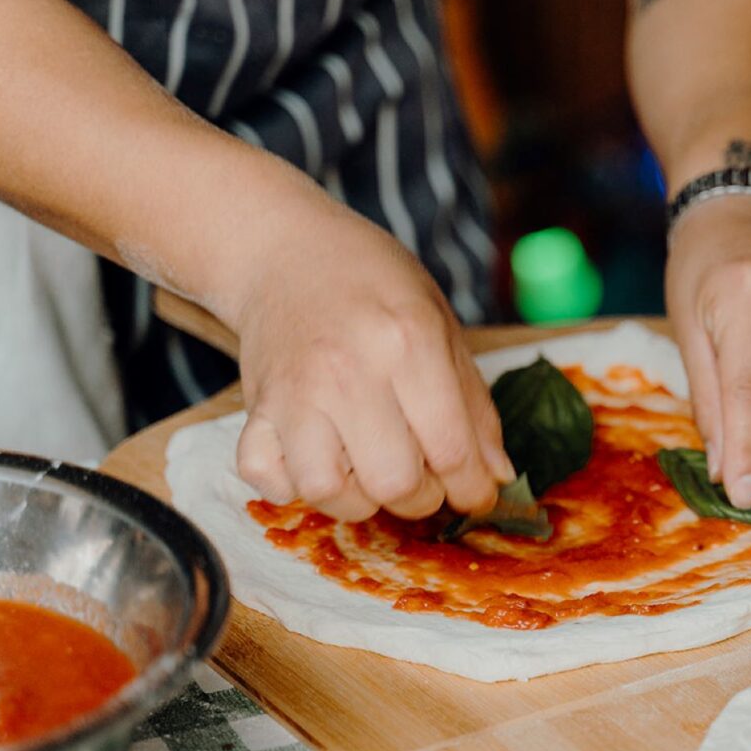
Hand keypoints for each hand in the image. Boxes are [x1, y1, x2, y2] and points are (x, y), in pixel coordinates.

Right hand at [215, 211, 512, 521]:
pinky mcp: (254, 410)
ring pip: (328, 493)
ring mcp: (294, 393)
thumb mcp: (441, 324)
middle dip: (421, 498)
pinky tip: (318, 462)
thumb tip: (496, 476)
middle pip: (394, 483)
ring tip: (371, 472)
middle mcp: (348, 371)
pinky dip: (294, 487)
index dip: (473, 489)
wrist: (283, 249)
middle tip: (423, 478)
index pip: (451, 450)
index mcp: (408, 341)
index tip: (475, 495)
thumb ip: (473, 405)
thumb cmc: (372, 284)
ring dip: (359, 501)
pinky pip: (268, 481)